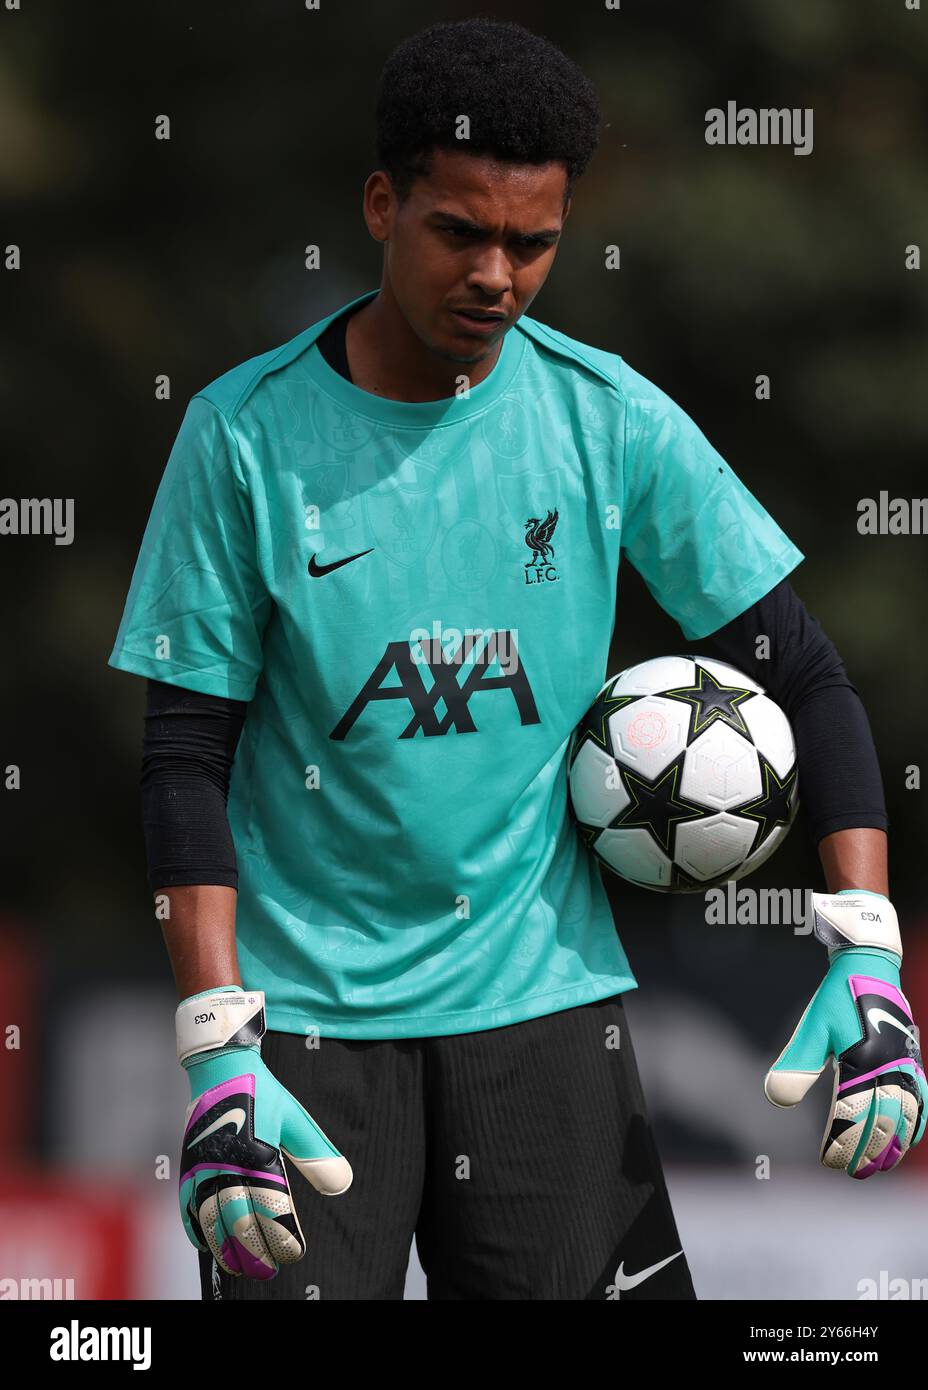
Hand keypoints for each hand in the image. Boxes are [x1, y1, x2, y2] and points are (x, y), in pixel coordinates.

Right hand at [177, 988, 351, 1278]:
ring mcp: (203, 1166)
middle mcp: (227, 1164)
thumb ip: (317, 1154)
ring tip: (241, 1268)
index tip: (295, 1254)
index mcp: (257, 1153)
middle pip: (240, 1222)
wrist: (221, 1064)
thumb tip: (344, 1184)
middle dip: (255, 1251)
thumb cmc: (264, 1093)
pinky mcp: (188, 1165)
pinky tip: (207, 1245)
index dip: (282, 1236)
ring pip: (212, 1220)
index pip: (271, 1209)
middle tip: (269, 1271)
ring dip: (225, 1248)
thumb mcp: (296, 1119)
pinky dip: (197, 1229)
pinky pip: (188, 1205)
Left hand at [765, 893, 927, 1177]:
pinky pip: (921, 1098)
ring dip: (894, 1144)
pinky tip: (910, 1139)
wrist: (868, 964)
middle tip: (853, 1173)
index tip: (828, 1162)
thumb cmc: (836, 997)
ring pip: (906, 1115)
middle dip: (868, 1151)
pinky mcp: (914, 1059)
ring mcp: (906, 1063)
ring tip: (880, 1166)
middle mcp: (890, 1065)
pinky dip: (917, 1122)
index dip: (841, 1143)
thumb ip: (797, 1064)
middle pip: (882, 1121)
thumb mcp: (812, 1029)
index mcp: (863, 1060)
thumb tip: (776, 1099)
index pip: (852, 1115)